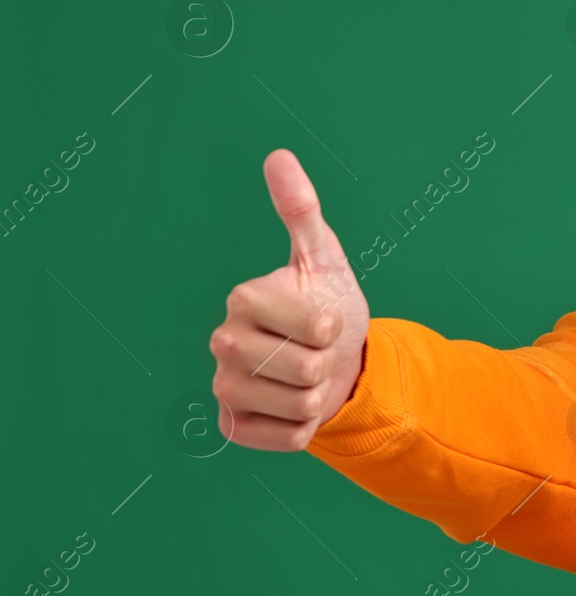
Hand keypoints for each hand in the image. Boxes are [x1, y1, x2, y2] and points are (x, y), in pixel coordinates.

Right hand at [208, 149, 370, 450]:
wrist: (331, 361)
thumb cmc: (328, 304)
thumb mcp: (323, 257)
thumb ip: (301, 209)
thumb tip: (279, 156)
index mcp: (243, 298)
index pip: (315, 326)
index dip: (332, 325)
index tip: (322, 316)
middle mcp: (222, 342)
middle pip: (305, 368)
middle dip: (326, 361)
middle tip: (315, 350)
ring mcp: (223, 387)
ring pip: (300, 405)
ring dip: (318, 395)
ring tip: (307, 376)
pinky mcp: (232, 426)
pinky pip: (288, 439)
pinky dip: (304, 427)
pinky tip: (293, 405)